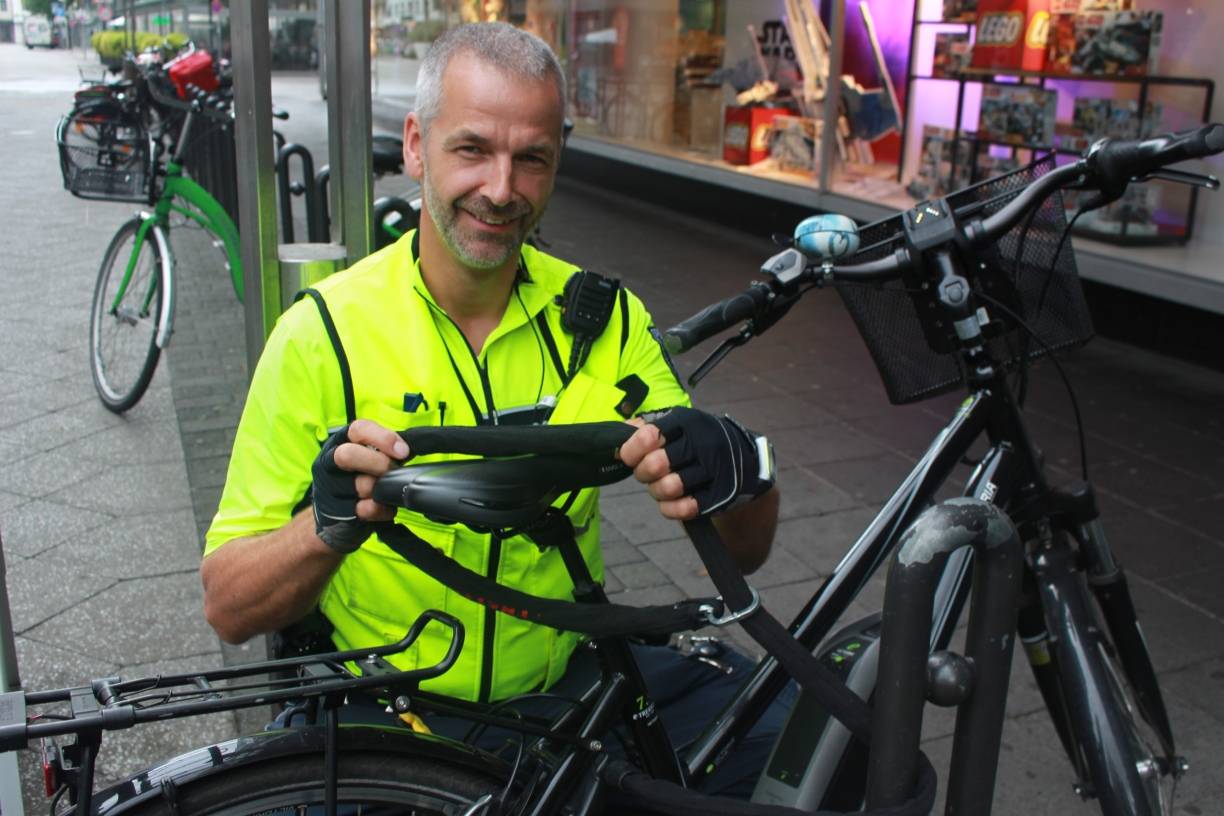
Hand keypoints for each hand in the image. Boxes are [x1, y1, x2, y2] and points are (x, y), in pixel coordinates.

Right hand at [311, 419, 408, 552]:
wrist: (337, 505)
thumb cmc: (360, 470)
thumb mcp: (370, 450)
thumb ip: (388, 445)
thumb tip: (418, 443)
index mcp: (342, 440)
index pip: (358, 429)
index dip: (384, 439)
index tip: (403, 451)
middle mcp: (330, 461)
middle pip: (347, 455)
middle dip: (378, 463)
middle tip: (393, 470)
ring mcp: (331, 487)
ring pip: (361, 485)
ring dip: (382, 487)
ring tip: (388, 487)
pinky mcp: (338, 511)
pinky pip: (365, 509)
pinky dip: (382, 509)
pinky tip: (385, 505)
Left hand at [619, 408, 774, 519]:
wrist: (748, 463)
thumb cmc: (701, 443)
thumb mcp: (680, 426)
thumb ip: (648, 428)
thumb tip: (619, 436)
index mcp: (689, 422)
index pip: (650, 435)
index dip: (631, 449)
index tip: (628, 457)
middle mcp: (703, 443)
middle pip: (656, 463)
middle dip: (642, 473)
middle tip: (645, 473)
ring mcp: (715, 470)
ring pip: (668, 488)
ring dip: (656, 491)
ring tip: (659, 486)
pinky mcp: (721, 495)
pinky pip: (684, 509)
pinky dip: (670, 508)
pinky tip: (670, 502)